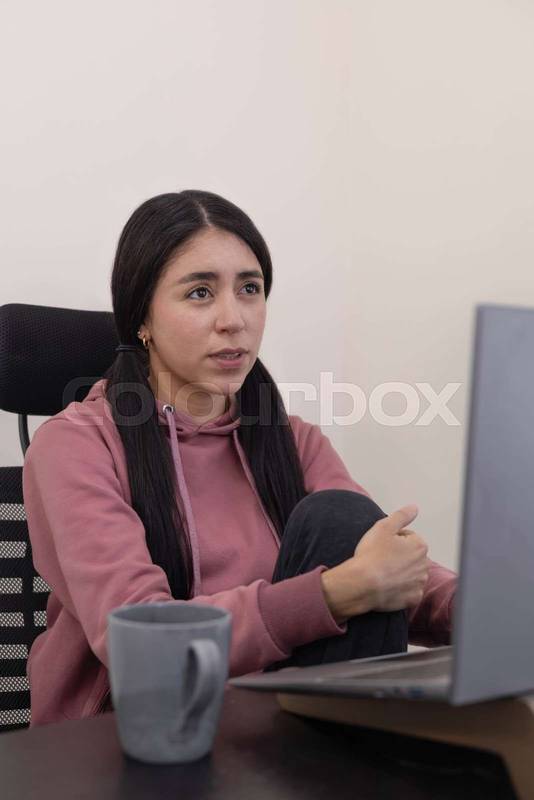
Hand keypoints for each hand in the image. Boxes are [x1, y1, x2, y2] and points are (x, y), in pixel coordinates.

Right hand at [320, 504, 429, 623]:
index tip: (382, 546)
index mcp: (420, 546)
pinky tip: (388, 586)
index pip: (409, 537)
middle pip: (412, 556)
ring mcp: (420, 583)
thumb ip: (401, 516)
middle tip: (382, 559)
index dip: (393, 540)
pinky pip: (410, 592)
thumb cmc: (371, 555)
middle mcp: (425, 565)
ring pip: (412, 574)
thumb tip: (414, 508)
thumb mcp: (383, 527)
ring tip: (384, 573)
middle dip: (400, 556)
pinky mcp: (413, 599)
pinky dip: (401, 589)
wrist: (362, 584)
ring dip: (402, 572)